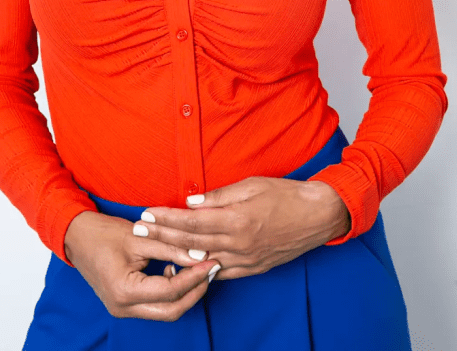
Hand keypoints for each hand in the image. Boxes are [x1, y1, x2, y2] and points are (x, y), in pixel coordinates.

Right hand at [63, 210, 220, 319]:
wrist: (76, 236)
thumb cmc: (103, 233)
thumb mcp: (140, 236)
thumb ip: (171, 247)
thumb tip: (200, 255)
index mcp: (125, 291)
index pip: (171, 291)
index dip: (195, 277)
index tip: (212, 261)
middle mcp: (123, 308)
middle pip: (171, 310)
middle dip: (195, 291)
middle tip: (211, 269)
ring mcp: (123, 309)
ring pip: (164, 311)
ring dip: (184, 292)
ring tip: (197, 267)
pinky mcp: (125, 304)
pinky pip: (155, 305)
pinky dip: (170, 292)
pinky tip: (175, 269)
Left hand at [131, 177, 350, 280]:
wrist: (318, 216)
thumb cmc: (286, 195)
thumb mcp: (252, 185)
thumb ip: (220, 196)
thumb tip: (191, 203)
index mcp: (237, 220)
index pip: (192, 221)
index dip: (166, 219)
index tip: (147, 213)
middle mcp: (239, 244)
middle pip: (191, 242)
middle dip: (161, 236)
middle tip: (138, 231)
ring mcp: (246, 260)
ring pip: (202, 260)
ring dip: (175, 254)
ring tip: (153, 248)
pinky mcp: (253, 268)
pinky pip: (222, 272)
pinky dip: (201, 268)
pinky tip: (185, 265)